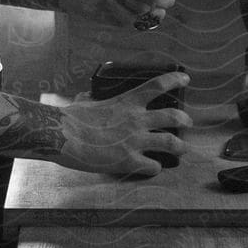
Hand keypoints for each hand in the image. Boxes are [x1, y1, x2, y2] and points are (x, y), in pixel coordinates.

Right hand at [54, 71, 191, 177]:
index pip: (157, 85)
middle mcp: (135, 120)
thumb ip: (93, 99)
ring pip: (170, 143)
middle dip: (184, 120)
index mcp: (126, 101)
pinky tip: (152, 168)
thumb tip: (87, 97)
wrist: (60, 135)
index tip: (185, 79)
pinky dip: (155, 168)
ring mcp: (134, 141)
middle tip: (187, 123)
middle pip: (172, 116)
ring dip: (180, 147)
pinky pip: (152, 166)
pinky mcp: (128, 161)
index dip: (174, 80)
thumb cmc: (69, 118)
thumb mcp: (84, 102)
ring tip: (183, 150)